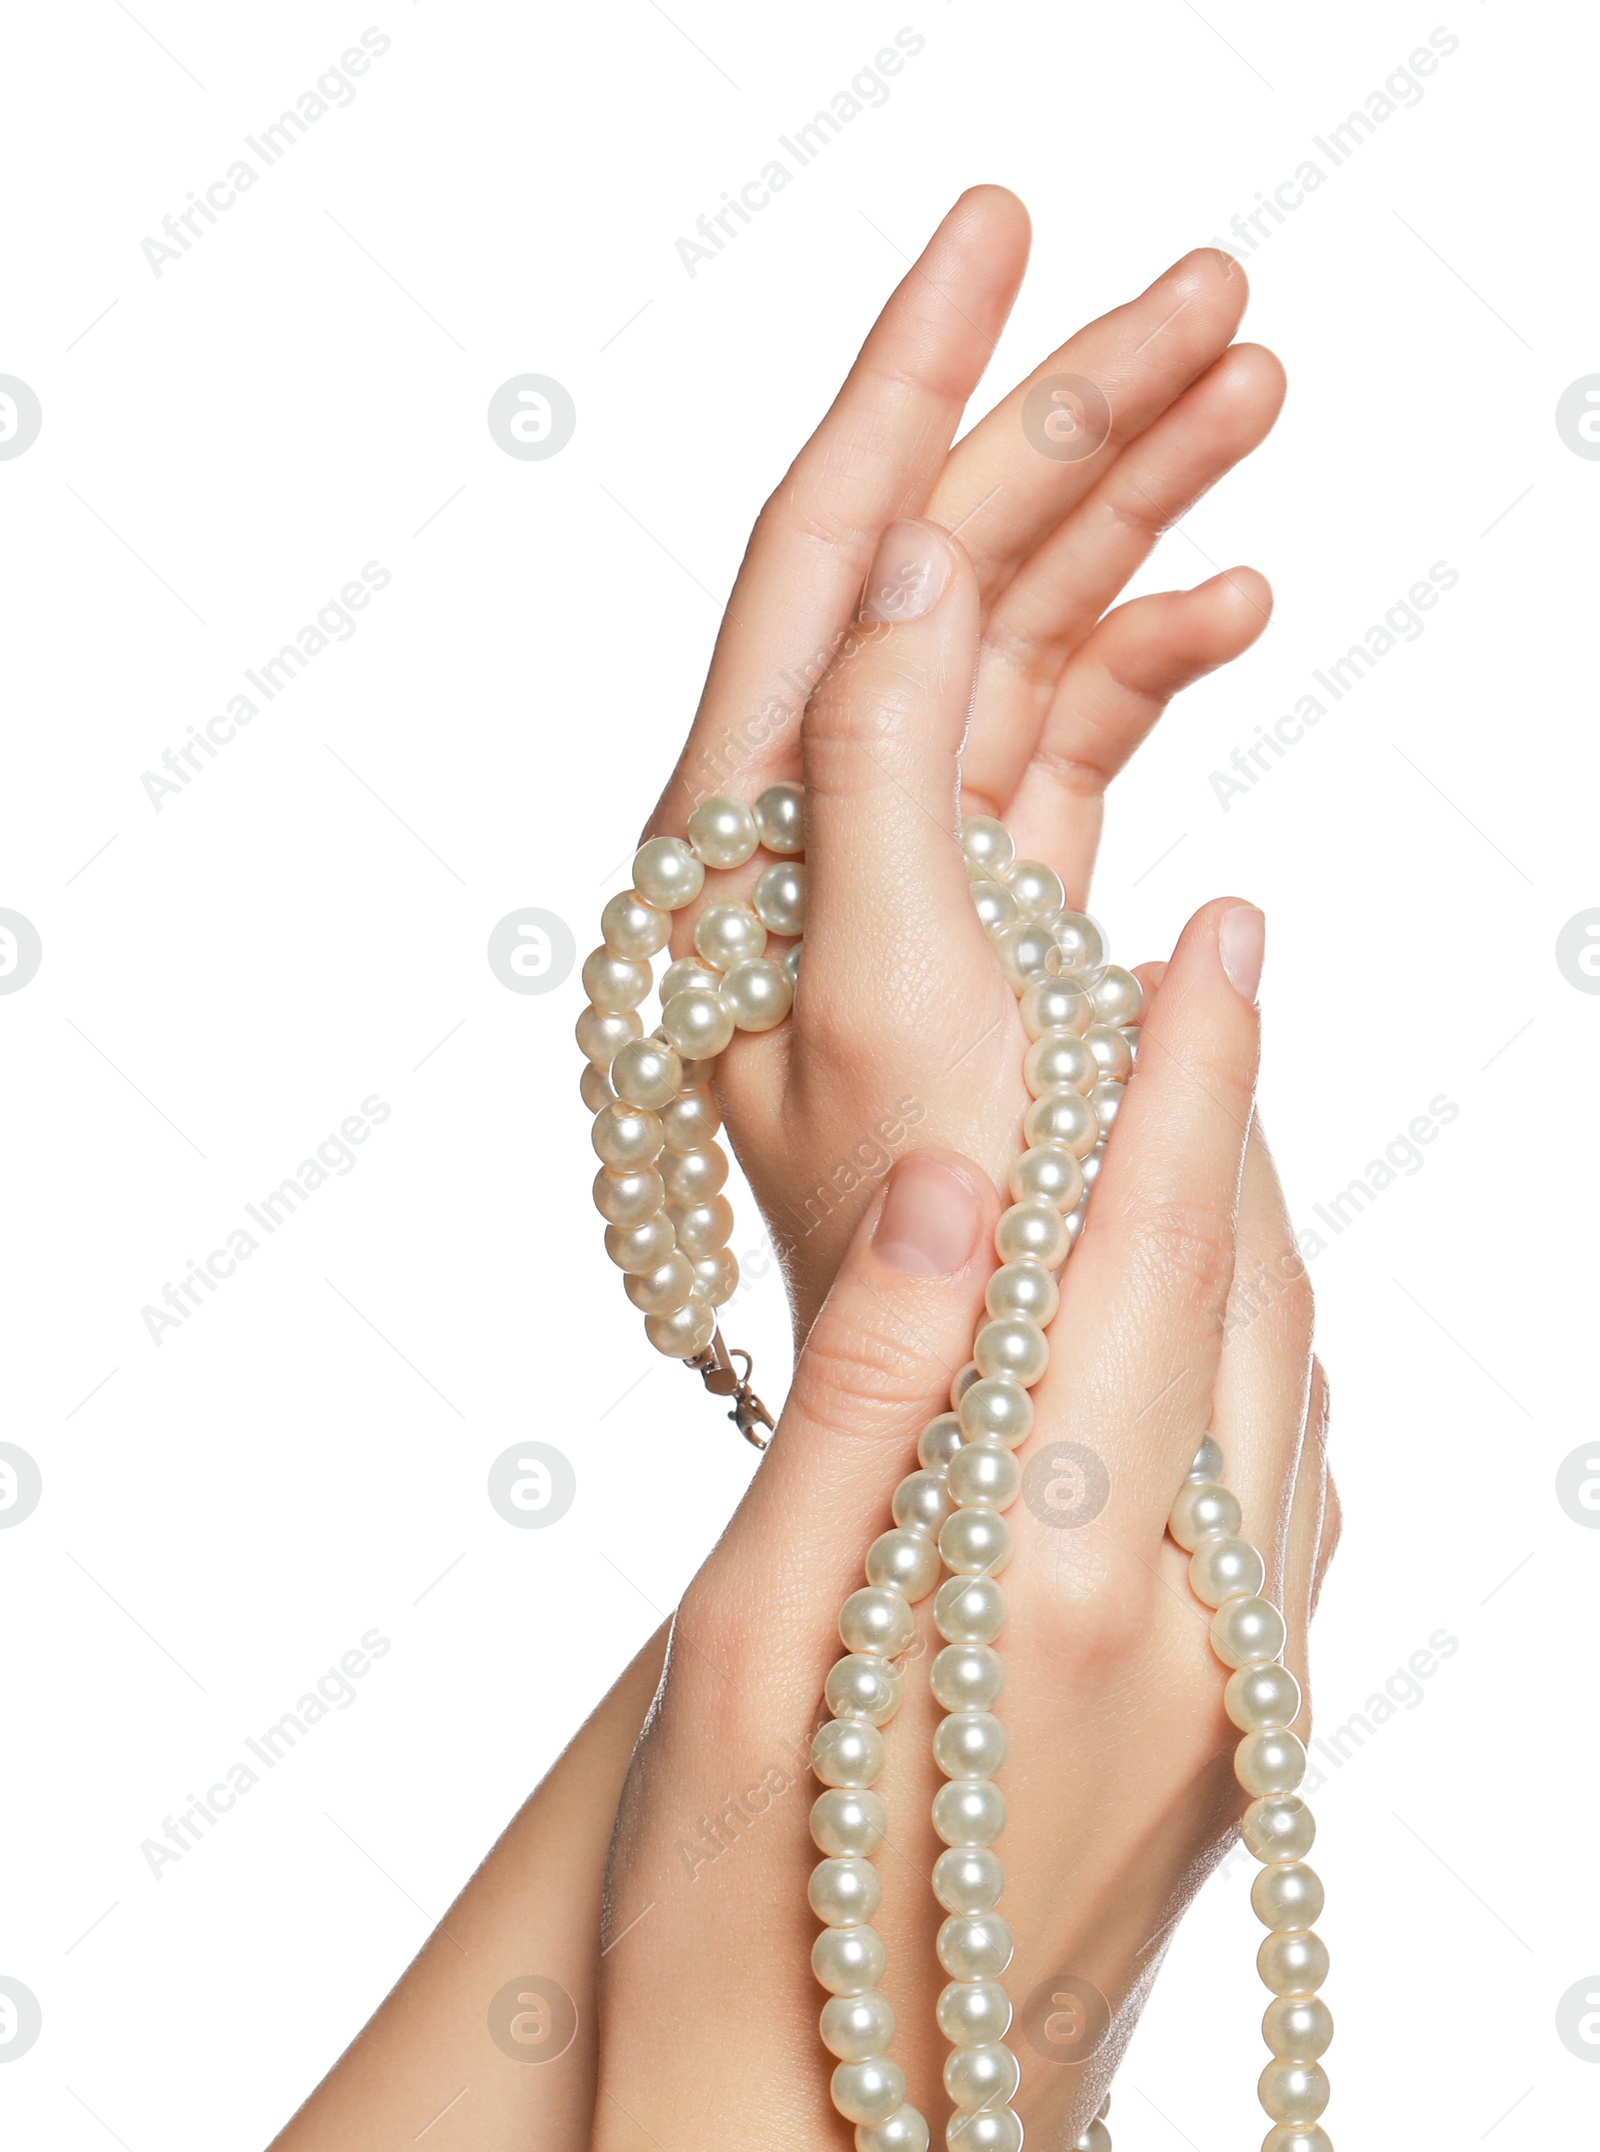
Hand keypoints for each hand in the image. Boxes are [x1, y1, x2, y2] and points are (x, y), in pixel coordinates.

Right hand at [530, 902, 1337, 2151]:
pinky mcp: (1246, 1750)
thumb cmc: (740, 1930)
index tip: (1220, 929)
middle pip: (1249, 1301)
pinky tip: (1204, 1329)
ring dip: (1251, 1235)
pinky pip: (1287, 1501)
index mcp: (1048, 1574)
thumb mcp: (741, 1658)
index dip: (1191, 1074)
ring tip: (1197, 1111)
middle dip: (1234, 1117)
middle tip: (1198, 972)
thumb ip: (865, 1405)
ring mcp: (1242, 1695)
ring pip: (1286, 1394)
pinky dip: (1254, 1367)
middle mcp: (1193, 1622)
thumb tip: (961, 1182)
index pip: (1151, 1253)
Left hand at [622, 186, 1282, 1332]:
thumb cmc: (915, 1238)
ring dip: (1130, 508)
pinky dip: (1150, 656)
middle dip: (1070, 413)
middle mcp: (818, 824)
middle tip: (1215, 291)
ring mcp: (916, 860)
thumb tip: (910, 543)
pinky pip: (1070, 736)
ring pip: (1017, 628)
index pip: (827, 549)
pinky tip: (1233, 597)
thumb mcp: (880, 997)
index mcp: (750, 831)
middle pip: (941, 558)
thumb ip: (878, 764)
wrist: (975, 1393)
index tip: (1000, 227)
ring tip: (1255, 392)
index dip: (907, 374)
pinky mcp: (1001, 906)